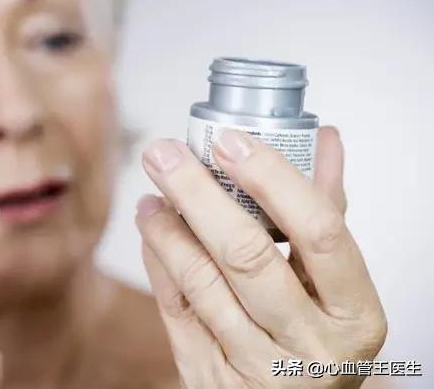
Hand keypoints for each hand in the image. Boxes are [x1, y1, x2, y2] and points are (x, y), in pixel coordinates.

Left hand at [136, 127, 386, 387]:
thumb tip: (323, 141)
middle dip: (196, 193)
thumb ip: (325, 213)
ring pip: (200, 281)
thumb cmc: (318, 338)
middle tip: (165, 154)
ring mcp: (257, 368)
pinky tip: (153, 232)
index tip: (231, 141)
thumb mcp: (335, 285)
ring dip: (167, 228)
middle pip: (246, 253)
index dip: (273, 178)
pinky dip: (159, 262)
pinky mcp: (211, 378)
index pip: (319, 231)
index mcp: (354, 314)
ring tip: (153, 195)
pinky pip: (176, 309)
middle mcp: (309, 346)